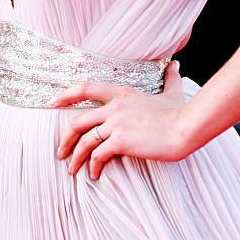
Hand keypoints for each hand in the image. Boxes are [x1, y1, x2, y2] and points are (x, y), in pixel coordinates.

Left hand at [51, 60, 186, 178]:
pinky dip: (93, 166)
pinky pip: (98, 155)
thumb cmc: (180, 113)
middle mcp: (114, 107)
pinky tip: (94, 175)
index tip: (53, 103)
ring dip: (76, 158)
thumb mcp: (172, 92)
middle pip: (77, 121)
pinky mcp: (121, 141)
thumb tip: (175, 64)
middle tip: (60, 152)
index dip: (66, 94)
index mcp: (122, 94)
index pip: (86, 88)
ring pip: (85, 141)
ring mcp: (116, 124)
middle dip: (65, 139)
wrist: (186, 128)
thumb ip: (170, 78)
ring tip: (72, 170)